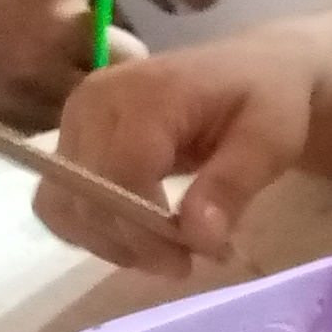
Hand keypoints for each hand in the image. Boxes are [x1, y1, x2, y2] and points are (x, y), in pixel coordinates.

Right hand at [41, 32, 312, 276]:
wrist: (252, 70)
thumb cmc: (267, 101)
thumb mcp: (272, 139)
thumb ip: (233, 184)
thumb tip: (197, 237)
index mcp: (147, 90)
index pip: (122, 172)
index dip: (147, 229)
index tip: (189, 258)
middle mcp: (96, 99)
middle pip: (88, 196)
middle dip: (134, 242)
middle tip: (184, 261)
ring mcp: (75, 119)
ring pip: (67, 206)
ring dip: (111, 242)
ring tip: (164, 250)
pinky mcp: (69, 140)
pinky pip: (59, 204)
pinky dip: (92, 231)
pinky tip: (136, 235)